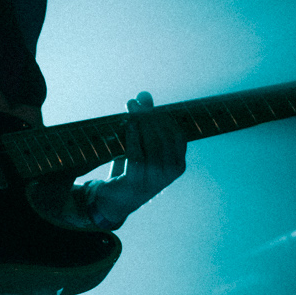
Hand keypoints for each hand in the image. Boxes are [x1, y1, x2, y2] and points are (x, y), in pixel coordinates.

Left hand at [89, 92, 187, 228]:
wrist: (117, 199)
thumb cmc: (134, 168)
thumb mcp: (142, 144)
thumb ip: (146, 121)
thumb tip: (143, 95)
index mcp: (178, 164)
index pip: (177, 135)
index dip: (164, 117)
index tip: (147, 103)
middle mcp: (170, 174)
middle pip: (163, 138)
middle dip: (149, 116)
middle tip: (134, 103)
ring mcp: (154, 180)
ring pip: (151, 146)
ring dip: (140, 123)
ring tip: (130, 109)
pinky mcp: (137, 184)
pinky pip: (136, 156)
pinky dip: (132, 137)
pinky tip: (127, 124)